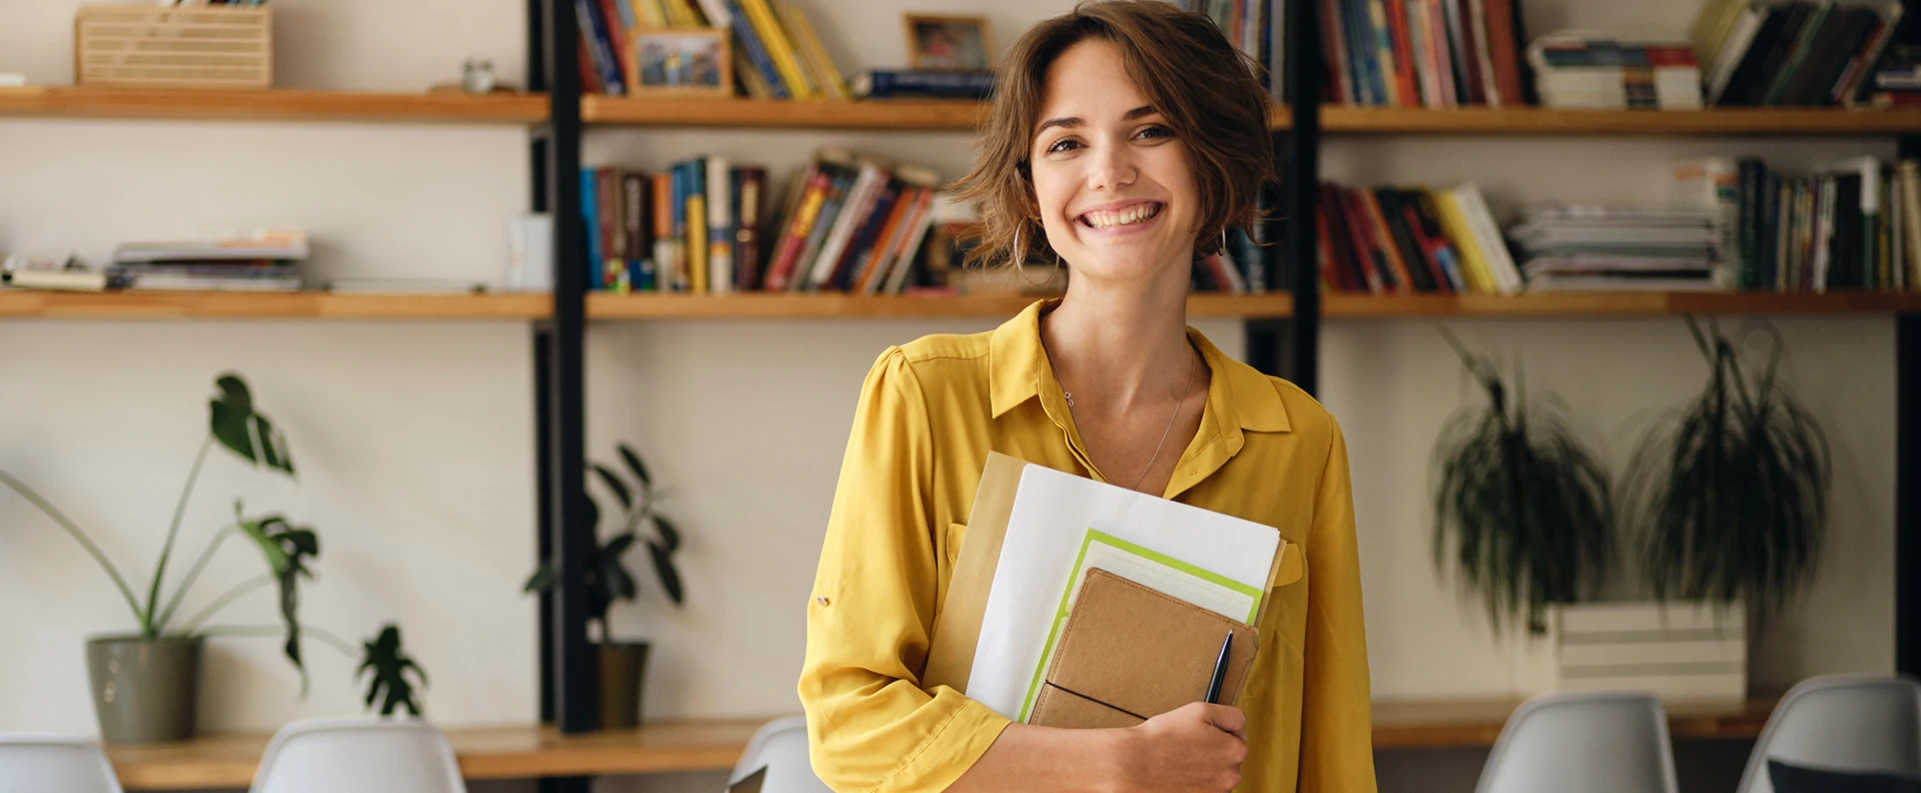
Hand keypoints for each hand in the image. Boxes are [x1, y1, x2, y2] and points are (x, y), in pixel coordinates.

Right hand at [1108, 703, 1247, 792]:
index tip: (1199, 733)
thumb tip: (1240, 727)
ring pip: (1215, 774)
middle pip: (1227, 758)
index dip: (1216, 730)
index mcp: (1235, 751)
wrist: (1134, 766)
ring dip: (1203, 768)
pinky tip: (1179, 774)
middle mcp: (1231, 776)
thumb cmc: (1162, 739)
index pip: (1237, 736)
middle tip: (1187, 746)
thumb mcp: (1200, 711)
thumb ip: (1231, 715)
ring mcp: (1216, 792)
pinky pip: (1204, 788)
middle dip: (1212, 751)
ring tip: (1180, 760)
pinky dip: (1195, 783)